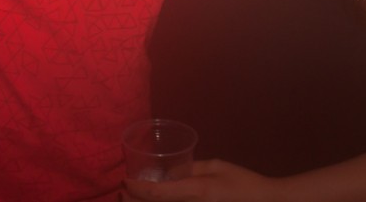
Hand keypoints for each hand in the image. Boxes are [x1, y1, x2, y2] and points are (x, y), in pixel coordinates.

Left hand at [123, 160, 276, 201]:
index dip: (136, 189)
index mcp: (196, 191)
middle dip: (134, 201)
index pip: (157, 193)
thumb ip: (190, 169)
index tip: (124, 181)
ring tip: (133, 198)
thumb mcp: (215, 166)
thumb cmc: (242, 181)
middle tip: (123, 192)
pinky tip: (155, 201)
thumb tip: (168, 174)